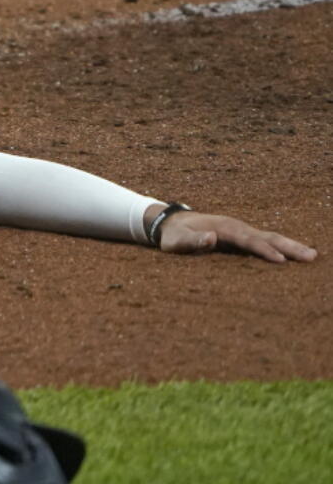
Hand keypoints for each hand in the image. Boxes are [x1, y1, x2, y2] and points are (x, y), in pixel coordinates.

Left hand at [155, 210, 317, 263]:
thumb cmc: (174, 236)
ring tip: (312, 256)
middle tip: (312, 256)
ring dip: (291, 246)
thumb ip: (192, 241)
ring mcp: (241, 231)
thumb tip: (211, 238)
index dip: (264, 250)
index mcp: (223, 228)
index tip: (280, 260)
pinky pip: (265, 242)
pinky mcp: (242, 237)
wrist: (172, 223)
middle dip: (289, 246)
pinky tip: (294, 256)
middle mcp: (237, 227)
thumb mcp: (177, 241)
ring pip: (270, 238)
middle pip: (267, 236)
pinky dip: (282, 247)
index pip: (248, 240)